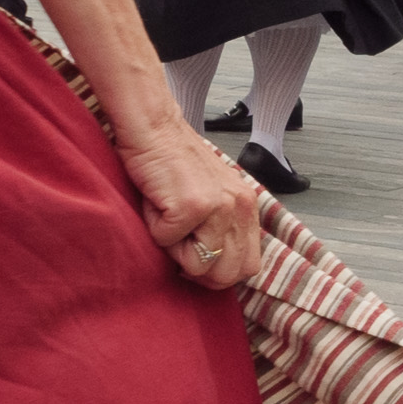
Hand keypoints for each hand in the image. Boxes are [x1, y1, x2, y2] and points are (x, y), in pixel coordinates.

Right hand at [118, 115, 263, 290]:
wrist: (153, 129)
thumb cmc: (173, 161)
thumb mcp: (213, 194)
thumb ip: (223, 225)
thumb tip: (212, 264)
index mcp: (247, 207)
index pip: (248, 266)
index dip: (219, 273)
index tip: (197, 261)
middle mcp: (239, 208)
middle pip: (226, 275)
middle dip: (197, 270)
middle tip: (177, 247)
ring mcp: (217, 208)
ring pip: (198, 265)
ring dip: (174, 249)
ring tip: (167, 219)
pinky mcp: (191, 208)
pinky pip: (167, 243)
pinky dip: (155, 230)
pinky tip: (156, 204)